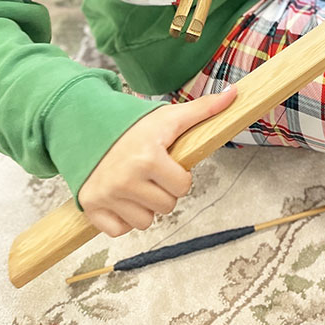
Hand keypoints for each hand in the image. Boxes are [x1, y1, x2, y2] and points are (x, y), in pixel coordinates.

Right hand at [78, 86, 236, 236]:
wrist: (90, 128)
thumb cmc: (134, 126)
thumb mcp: (170, 116)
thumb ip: (204, 109)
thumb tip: (234, 94)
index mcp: (149, 158)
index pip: (183, 186)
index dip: (179, 175)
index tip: (167, 163)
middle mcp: (125, 179)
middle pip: (166, 207)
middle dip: (163, 191)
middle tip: (152, 174)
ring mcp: (106, 195)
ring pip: (145, 222)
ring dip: (145, 206)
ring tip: (137, 183)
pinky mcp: (91, 207)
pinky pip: (119, 230)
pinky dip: (123, 219)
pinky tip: (122, 197)